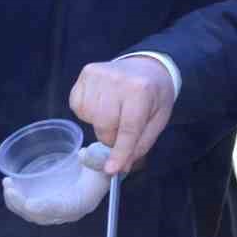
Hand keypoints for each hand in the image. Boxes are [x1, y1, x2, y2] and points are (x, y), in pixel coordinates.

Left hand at [2, 142, 112, 224]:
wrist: (100, 173)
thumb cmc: (100, 165)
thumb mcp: (103, 159)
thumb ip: (97, 158)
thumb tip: (83, 156)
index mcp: (82, 202)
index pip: (61, 209)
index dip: (45, 208)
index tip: (29, 204)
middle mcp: (68, 211)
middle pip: (41, 216)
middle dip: (21, 205)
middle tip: (10, 187)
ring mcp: (57, 210)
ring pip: (32, 214)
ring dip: (16, 203)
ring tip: (7, 184)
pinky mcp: (48, 205)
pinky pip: (31, 209)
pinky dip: (18, 201)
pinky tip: (12, 187)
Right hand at [68, 56, 175, 173]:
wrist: (147, 67)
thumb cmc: (154, 96)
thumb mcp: (158, 120)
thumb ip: (141, 144)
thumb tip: (121, 166)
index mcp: (141, 90)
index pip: (128, 128)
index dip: (119, 152)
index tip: (111, 169)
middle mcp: (118, 79)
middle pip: (105, 125)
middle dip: (112, 137)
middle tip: (122, 129)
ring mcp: (99, 74)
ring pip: (90, 118)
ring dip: (101, 124)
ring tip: (115, 112)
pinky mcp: (86, 73)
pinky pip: (78, 106)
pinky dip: (89, 112)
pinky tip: (102, 103)